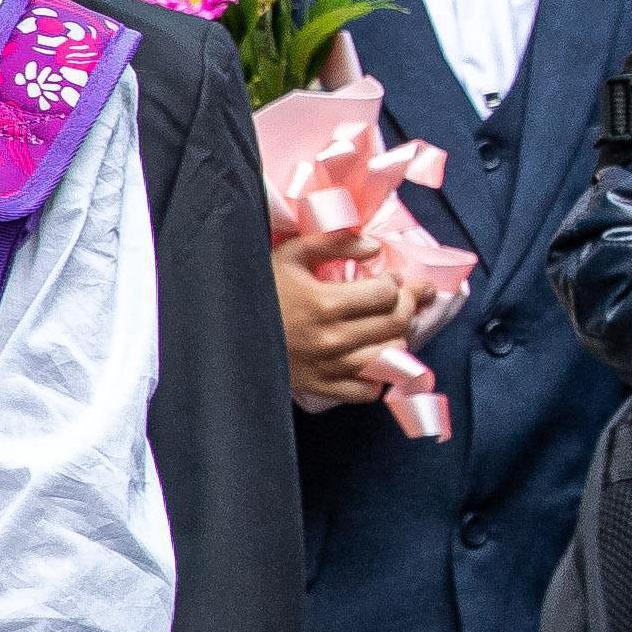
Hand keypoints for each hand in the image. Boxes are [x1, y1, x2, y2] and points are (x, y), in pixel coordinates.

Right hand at [276, 224, 420, 407]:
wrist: (225, 328)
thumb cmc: (261, 287)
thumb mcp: (291, 253)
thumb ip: (334, 241)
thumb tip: (374, 248)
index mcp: (325, 303)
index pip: (387, 293)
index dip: (395, 282)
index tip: (389, 278)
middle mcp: (332, 339)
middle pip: (395, 323)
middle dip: (406, 305)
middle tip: (403, 297)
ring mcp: (329, 367)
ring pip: (391, 356)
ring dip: (398, 338)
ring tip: (390, 325)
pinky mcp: (321, 387)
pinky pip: (368, 391)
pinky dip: (379, 377)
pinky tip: (374, 359)